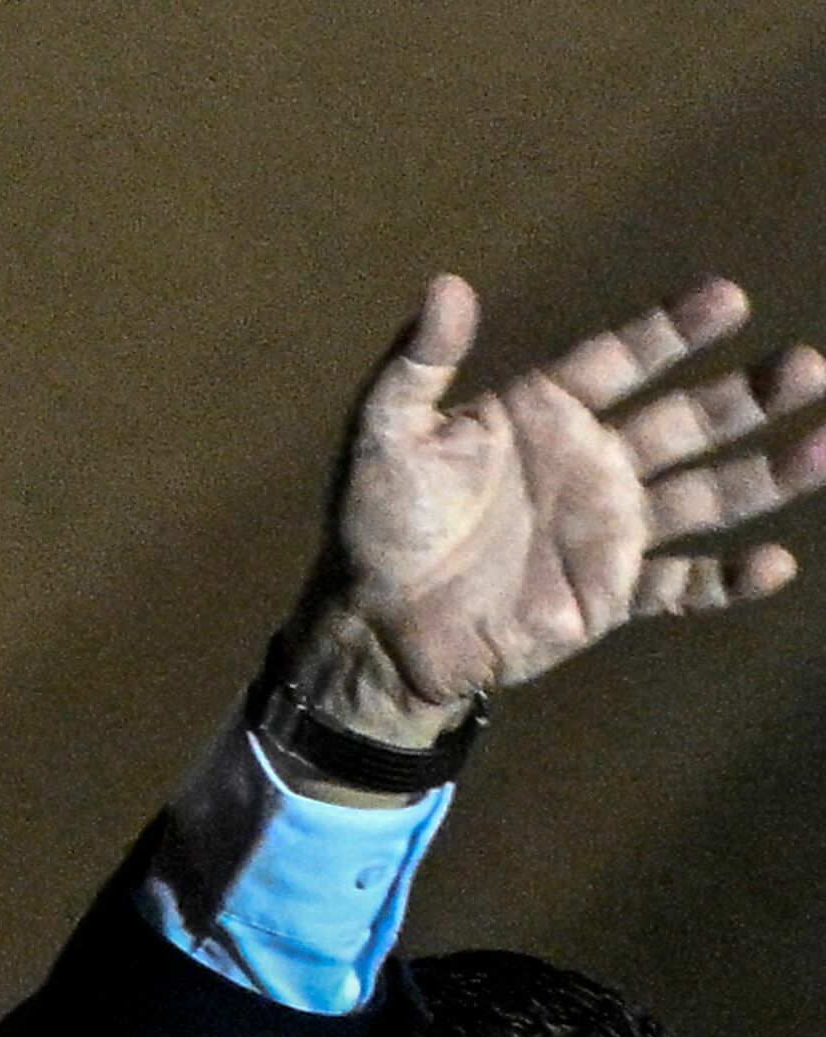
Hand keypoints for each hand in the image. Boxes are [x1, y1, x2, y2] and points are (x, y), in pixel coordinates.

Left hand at [288, 273, 825, 745]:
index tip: (728, 297)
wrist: (377, 628)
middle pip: (688, 420)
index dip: (673, 330)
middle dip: (748, 396)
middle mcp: (592, 461)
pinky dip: (726, 580)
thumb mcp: (384, 438)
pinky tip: (775, 564)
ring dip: (767, 473)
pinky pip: (681, 585)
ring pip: (707, 494)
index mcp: (546, 412)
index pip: (624, 358)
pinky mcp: (608, 595)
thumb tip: (445, 284)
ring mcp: (608, 529)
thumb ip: (418, 366)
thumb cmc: (378, 526)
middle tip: (809, 366)